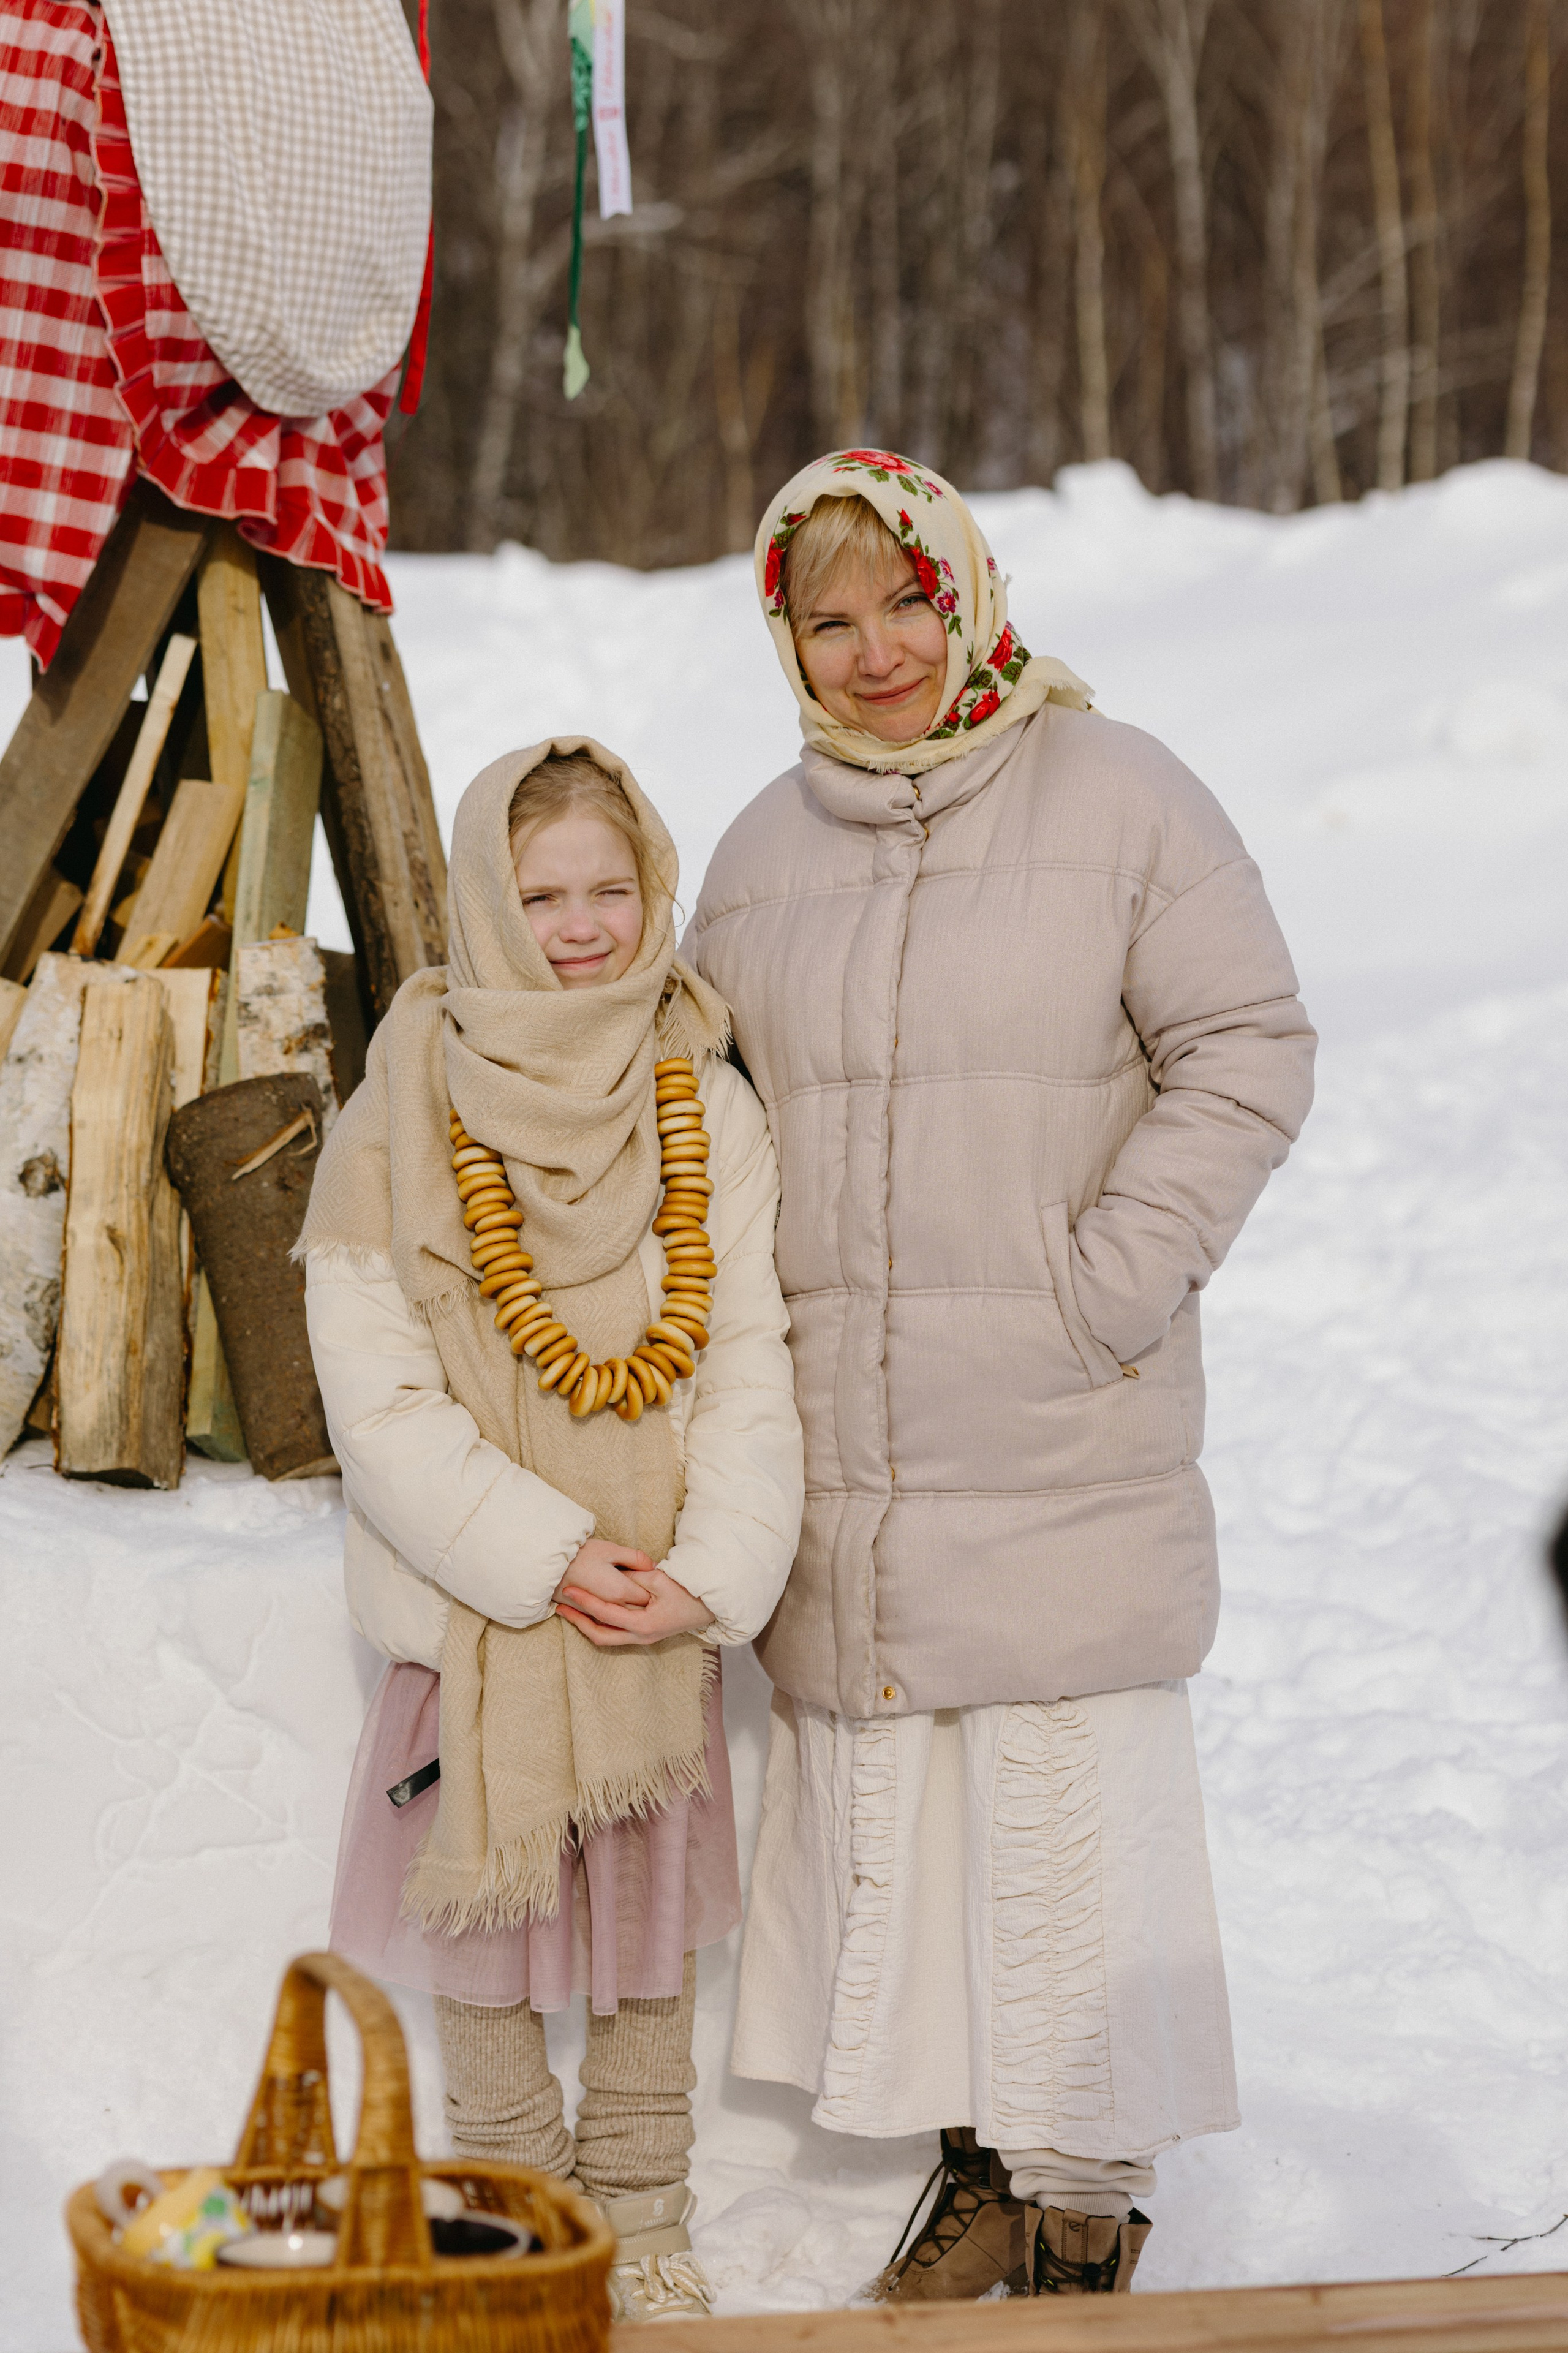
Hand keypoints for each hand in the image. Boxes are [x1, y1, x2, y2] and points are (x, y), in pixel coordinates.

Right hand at [552, 1538, 656, 1620]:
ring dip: (627, 1611)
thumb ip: (636, 1559)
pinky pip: (604, 1621)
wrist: (547, 1562)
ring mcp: (597, 1614)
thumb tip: (652, 1566)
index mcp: (620, 1591)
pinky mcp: (584, 1614)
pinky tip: (615, 1606)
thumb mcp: (611, 1549)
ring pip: (620, 1619)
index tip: (653, 1581)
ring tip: (630, 1599)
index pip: (645, 1597)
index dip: (651, 1589)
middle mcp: (610, 1607)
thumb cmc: (580, 1553)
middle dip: (642, 1602)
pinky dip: (612, 1615)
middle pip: (635, 1611)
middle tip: (648, 1591)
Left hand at [556, 1560, 714, 1647]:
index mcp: (643, 1624)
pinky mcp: (643, 1636)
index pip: (606, 1613)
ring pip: (606, 1639)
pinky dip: (599, 1625)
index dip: (585, 1601)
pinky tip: (590, 1613)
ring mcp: (642, 1639)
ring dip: (586, 1625)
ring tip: (570, 1610)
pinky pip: (615, 1634)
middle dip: (578, 1621)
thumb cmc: (687, 1591)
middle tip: (561, 1606)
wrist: (709, 1608)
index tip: (569, 1590)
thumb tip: (610, 1576)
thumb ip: (633, 1579)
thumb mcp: (659, 1579)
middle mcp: (640, 1637)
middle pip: (600, 1636)